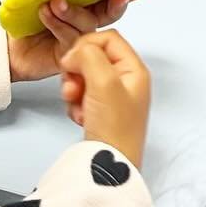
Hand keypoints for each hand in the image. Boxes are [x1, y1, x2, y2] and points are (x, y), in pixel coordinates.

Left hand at [7, 0, 130, 83]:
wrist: (6, 43)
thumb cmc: (23, 15)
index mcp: (83, 1)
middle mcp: (85, 19)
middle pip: (108, 12)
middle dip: (115, 3)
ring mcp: (79, 38)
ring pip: (87, 23)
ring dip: (72, 11)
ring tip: (55, 3)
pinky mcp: (69, 53)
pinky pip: (70, 38)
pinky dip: (57, 24)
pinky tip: (45, 14)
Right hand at [59, 29, 151, 168]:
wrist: (107, 168)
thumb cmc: (114, 127)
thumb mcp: (104, 82)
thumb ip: (89, 56)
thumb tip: (74, 52)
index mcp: (134, 68)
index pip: (108, 38)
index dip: (86, 45)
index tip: (71, 62)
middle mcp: (126, 79)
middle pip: (93, 56)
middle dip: (77, 70)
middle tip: (73, 88)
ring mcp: (113, 96)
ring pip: (84, 75)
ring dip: (74, 88)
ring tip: (77, 106)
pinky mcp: (100, 110)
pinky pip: (80, 94)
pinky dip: (75, 104)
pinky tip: (80, 117)